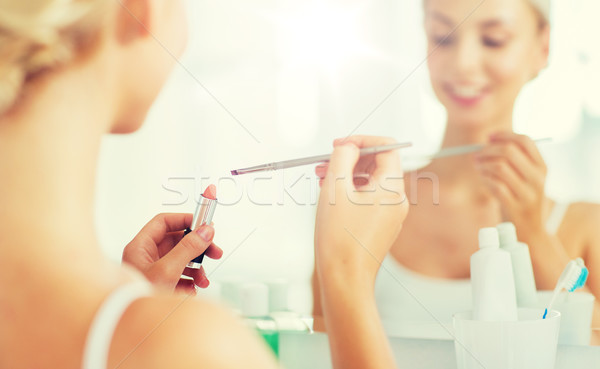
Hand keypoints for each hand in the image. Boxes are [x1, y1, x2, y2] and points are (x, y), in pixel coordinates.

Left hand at [122, 213, 222, 293]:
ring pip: (181, 260)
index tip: (203, 224)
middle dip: (197, 248)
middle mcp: (146, 257)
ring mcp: (153, 272)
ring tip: (203, 279)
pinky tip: (193, 290)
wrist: (132, 333)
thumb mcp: (168, 270)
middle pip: (177, 241)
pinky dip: (190, 282)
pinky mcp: (161, 285)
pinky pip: (180, 276)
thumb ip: (188, 248)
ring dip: (197, 268)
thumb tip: (205, 231)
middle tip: (213, 251)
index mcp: (140, 247)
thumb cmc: (138, 301)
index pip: (164, 222)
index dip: (185, 220)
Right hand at [314, 136, 407, 284]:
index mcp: (392, 188)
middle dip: (351, 159)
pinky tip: (331, 196)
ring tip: (322, 178)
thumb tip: (348, 146)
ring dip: (347, 175)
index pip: (387, 148)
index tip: (341, 145)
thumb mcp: (335, 189)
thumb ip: (342, 159)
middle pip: (378, 165)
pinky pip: (368, 199)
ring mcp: (391, 215)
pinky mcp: (381, 226)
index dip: (362, 141)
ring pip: (371, 182)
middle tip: (326, 162)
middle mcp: (397, 200)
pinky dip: (351, 191)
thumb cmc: (340, 239)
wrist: (345, 279)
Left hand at [476, 132, 547, 231]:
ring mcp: (527, 193)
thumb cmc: (522, 198)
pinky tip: (483, 180)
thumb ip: (512, 160)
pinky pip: (495, 185)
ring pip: (500, 167)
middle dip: (488, 150)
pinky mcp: (515, 207)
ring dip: (483, 164)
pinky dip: (484, 179)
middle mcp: (538, 178)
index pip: (525, 141)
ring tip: (478, 167)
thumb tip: (485, 143)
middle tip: (477, 154)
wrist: (531, 231)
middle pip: (509, 151)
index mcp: (543, 167)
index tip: (489, 137)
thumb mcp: (526, 177)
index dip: (504, 135)